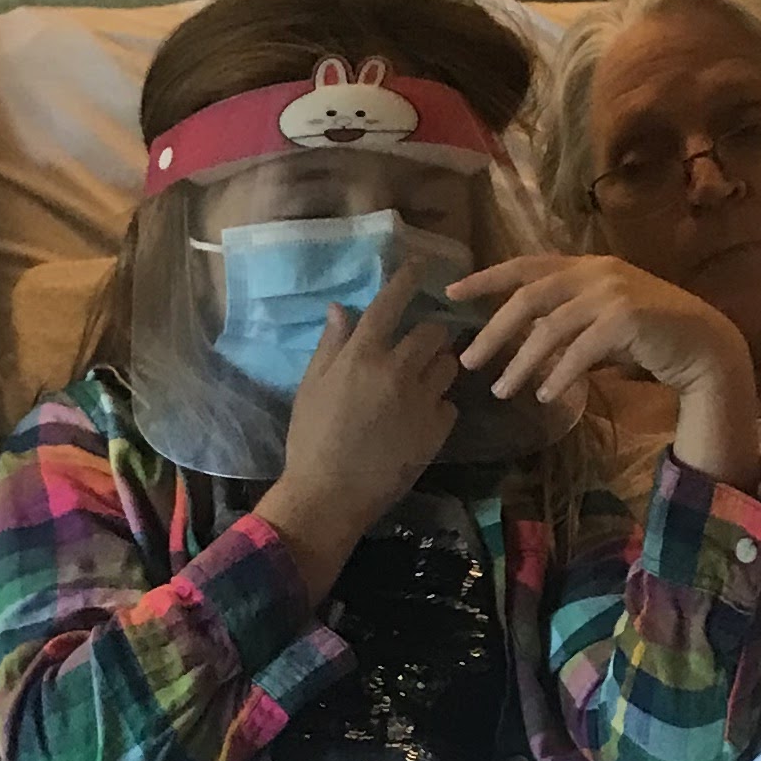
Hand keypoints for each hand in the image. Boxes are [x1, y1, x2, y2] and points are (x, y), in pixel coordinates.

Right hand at [262, 252, 463, 587]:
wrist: (330, 494)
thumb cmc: (311, 438)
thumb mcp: (311, 386)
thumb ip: (331, 345)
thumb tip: (340, 308)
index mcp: (362, 355)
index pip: (391, 304)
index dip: (407, 280)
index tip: (419, 265)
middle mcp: (397, 370)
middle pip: (432, 333)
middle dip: (429, 334)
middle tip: (419, 345)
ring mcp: (422, 400)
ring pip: (448, 366)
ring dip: (438, 367)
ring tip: (420, 382)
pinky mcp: (438, 430)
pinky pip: (449, 404)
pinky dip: (439, 406)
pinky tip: (419, 418)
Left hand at [453, 252, 760, 483]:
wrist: (704, 346)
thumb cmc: (650, 337)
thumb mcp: (599, 322)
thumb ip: (565, 323)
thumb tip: (522, 343)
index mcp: (586, 266)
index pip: (525, 266)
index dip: (486, 278)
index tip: (451, 293)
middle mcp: (596, 272)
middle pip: (529, 298)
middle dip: (494, 331)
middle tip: (468, 362)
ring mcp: (613, 293)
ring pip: (550, 328)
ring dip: (521, 363)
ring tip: (501, 391)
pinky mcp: (628, 319)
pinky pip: (580, 350)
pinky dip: (558, 373)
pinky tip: (544, 394)